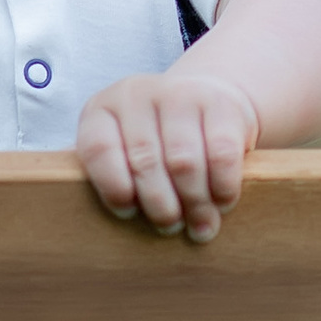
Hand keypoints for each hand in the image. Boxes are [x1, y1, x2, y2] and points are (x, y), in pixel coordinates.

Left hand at [77, 65, 260, 242]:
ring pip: (184, 162)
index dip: (113, 188)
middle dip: (160, 206)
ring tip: (201, 226)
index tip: (129, 214)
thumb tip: (116, 223)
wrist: (206, 97)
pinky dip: (223, 187)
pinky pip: (222, 154)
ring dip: (194, 203)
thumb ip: (114, 179)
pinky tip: (222, 202)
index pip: (98, 150)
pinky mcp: (221, 103)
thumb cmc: (157, 141)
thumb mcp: (124, 150)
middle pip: (145, 162)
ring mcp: (179, 93)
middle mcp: (136, 94)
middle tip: (171, 227)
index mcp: (102, 110)